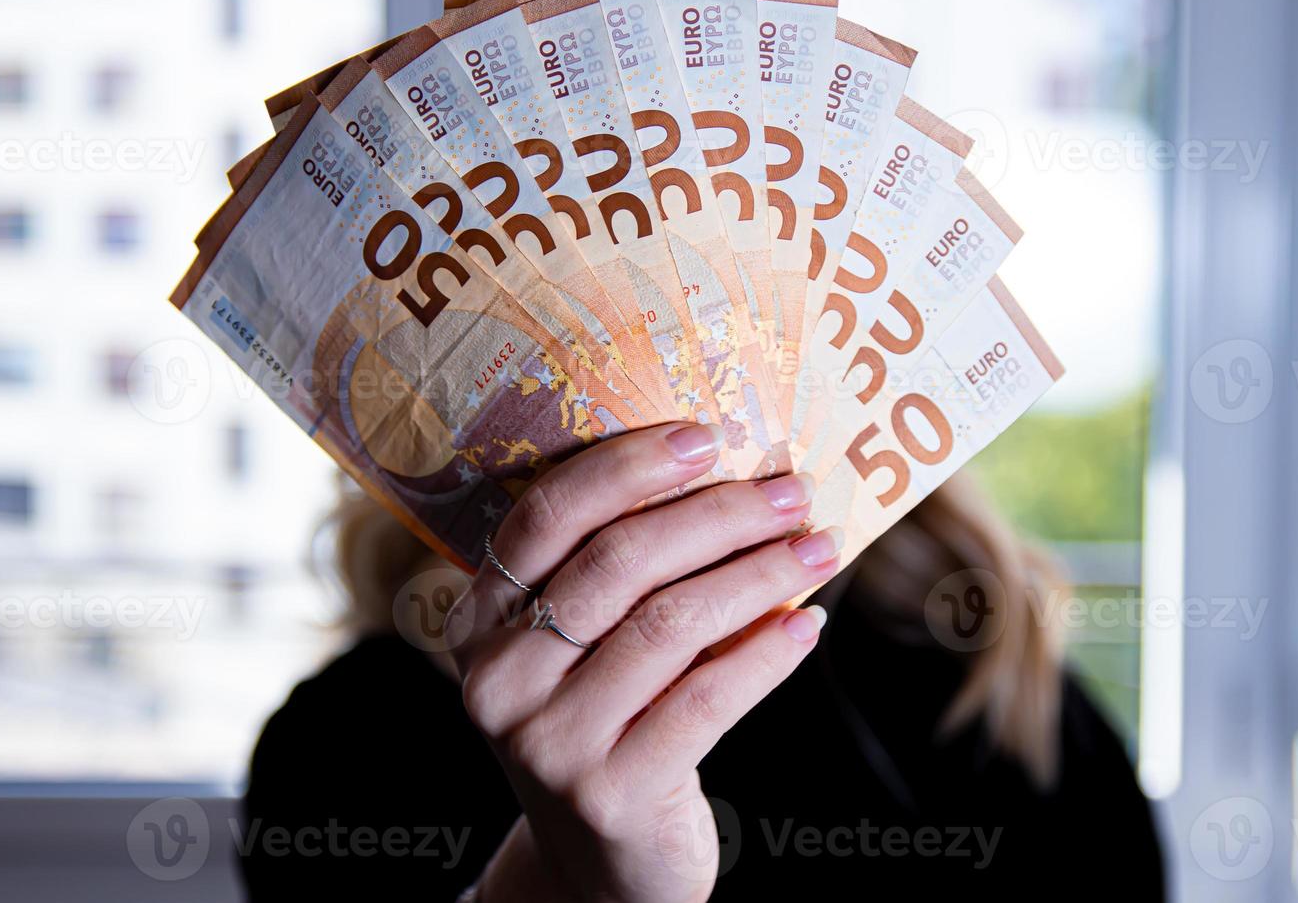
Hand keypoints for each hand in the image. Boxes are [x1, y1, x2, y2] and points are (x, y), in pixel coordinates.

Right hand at [447, 422, 841, 901]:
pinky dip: (766, 653)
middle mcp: (499, 680)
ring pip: (670, 624)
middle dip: (717, 514)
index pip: (546, 517)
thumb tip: (728, 471)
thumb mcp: (580, 653)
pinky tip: (807, 624)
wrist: (602, 868)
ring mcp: (549, 742)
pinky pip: (706, 698)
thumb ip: (617, 578)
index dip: (627, 467)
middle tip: (791, 491)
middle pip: (617, 562)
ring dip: (758, 573)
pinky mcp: (609, 793)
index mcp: (479, 622)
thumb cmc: (607, 727)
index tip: (707, 437)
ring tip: (817, 547)